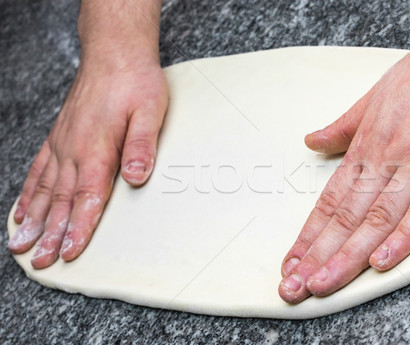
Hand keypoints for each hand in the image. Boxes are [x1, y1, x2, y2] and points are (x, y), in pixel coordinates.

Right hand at [8, 54, 167, 268]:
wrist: (114, 54)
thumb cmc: (136, 82)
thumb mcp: (150, 111)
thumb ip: (141, 146)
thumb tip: (135, 178)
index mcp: (97, 148)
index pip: (87, 197)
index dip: (78, 228)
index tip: (68, 253)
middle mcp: (74, 149)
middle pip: (61, 201)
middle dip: (50, 234)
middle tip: (41, 262)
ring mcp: (63, 143)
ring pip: (45, 189)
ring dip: (34, 220)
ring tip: (20, 245)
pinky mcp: (59, 137)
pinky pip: (38, 170)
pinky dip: (28, 193)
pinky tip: (22, 210)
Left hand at [278, 30, 409, 302]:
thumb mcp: (377, 94)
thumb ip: (344, 125)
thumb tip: (312, 141)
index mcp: (370, 143)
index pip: (331, 198)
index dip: (309, 234)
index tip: (291, 262)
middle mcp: (389, 156)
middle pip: (347, 216)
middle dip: (316, 255)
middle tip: (291, 288)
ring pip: (378, 217)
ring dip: (347, 255)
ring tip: (322, 284)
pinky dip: (405, 236)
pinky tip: (382, 262)